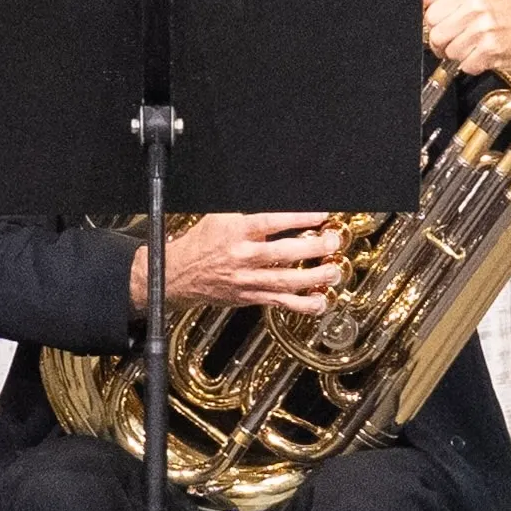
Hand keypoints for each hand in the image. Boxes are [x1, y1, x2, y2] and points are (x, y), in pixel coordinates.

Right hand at [134, 212, 338, 318]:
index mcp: (235, 231)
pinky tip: (321, 301)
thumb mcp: (221, 217)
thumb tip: (282, 205)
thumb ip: (249, 213)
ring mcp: (248, 280)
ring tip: (333, 270)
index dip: (299, 217)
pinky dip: (303, 304)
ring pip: (286, 281)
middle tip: (333, 241)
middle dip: (313, 248)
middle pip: (284, 253)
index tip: (321, 214)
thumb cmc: (202, 243)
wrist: (177, 275)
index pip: (272, 222)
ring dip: (314, 277)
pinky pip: (281, 302)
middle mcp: (243, 257)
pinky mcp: (251, 297)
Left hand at [423, 0, 510, 121]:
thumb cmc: (506, 14)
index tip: (445, 28)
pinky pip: (465, 65)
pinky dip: (473, 65)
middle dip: (444, 44)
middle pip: (436, 35)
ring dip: (460, 55)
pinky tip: (484, 55)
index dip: (435, 26)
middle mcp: (477, 7)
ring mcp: (484, 29)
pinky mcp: (490, 50)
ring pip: (450, 52)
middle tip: (458, 41)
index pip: (431, 14)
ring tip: (476, 47)